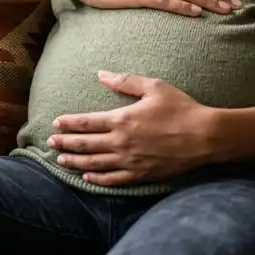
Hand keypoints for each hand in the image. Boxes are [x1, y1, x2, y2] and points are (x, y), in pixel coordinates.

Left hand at [48, 71, 217, 185]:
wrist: (205, 136)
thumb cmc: (181, 108)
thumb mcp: (154, 86)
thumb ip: (125, 81)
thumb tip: (101, 74)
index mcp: (122, 119)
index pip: (87, 122)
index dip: (69, 123)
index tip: (55, 123)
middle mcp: (122, 142)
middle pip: (85, 144)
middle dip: (66, 144)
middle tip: (50, 143)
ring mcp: (130, 161)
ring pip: (95, 164)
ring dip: (76, 162)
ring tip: (61, 161)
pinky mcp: (141, 174)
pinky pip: (114, 180)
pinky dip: (98, 180)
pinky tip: (88, 178)